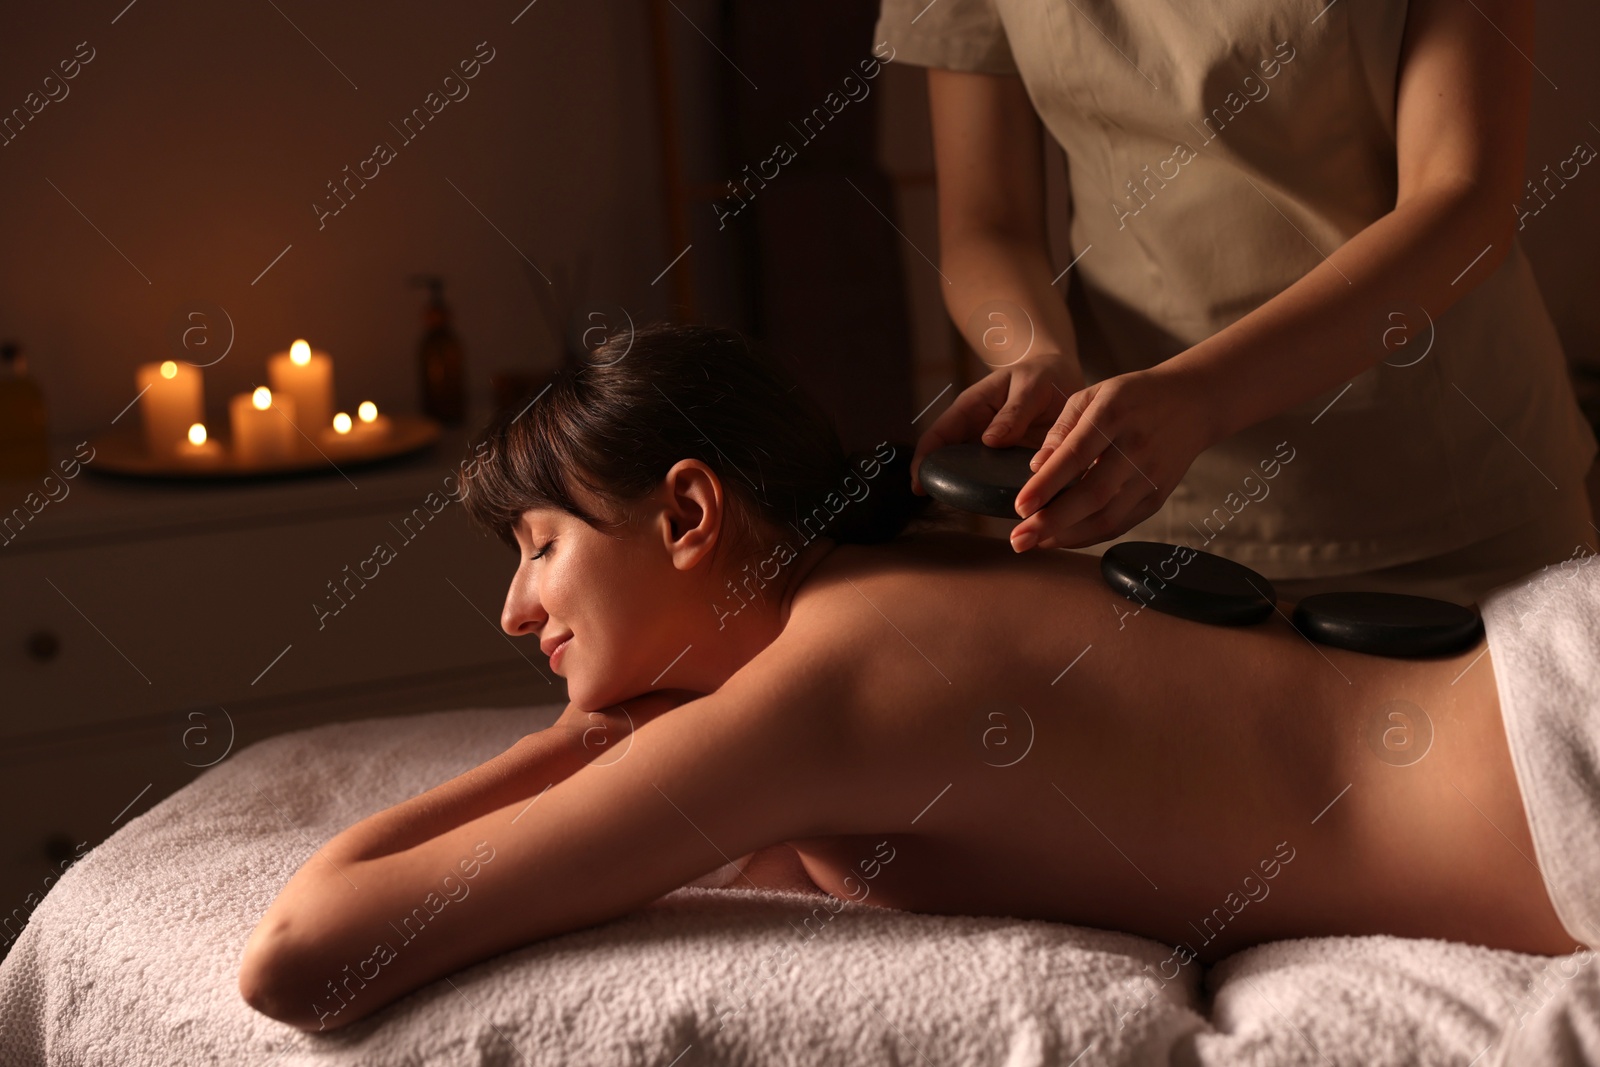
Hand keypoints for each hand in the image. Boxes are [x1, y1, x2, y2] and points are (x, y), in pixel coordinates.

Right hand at [910, 352, 1086, 493]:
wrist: (1062, 379)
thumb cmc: (1042, 375)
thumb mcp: (1030, 385)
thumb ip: (1014, 412)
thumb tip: (990, 441)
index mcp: (971, 409)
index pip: (938, 435)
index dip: (923, 460)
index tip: (919, 485)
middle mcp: (976, 433)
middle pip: (950, 462)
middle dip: (944, 484)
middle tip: (949, 505)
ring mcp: (992, 452)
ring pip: (974, 477)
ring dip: (973, 495)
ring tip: (977, 512)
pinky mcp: (1011, 465)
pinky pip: (1001, 483)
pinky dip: (1001, 495)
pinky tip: (1009, 509)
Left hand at [1009, 364, 1220, 550]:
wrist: (1193, 402)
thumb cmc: (1132, 397)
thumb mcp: (1093, 394)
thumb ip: (1061, 428)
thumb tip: (1035, 467)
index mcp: (1113, 415)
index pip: (1075, 455)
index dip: (1046, 485)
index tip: (1019, 507)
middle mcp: (1135, 447)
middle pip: (1091, 495)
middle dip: (1051, 522)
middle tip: (1018, 539)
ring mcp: (1151, 475)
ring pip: (1107, 518)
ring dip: (1068, 536)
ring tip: (1035, 543)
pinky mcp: (1159, 496)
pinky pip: (1121, 524)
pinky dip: (1089, 536)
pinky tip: (1063, 538)